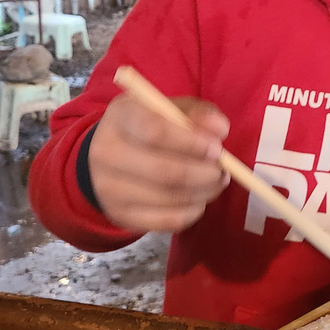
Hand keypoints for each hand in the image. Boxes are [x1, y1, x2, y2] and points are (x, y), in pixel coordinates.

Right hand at [88, 94, 229, 232]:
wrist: (111, 156)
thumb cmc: (150, 125)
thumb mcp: (171, 109)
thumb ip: (198, 113)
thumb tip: (220, 129)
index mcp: (121, 116)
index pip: (155, 131)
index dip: (192, 143)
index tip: (216, 148)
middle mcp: (106, 153)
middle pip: (164, 171)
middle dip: (204, 173)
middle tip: (223, 170)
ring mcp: (109, 189)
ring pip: (169, 198)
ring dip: (203, 192)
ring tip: (216, 182)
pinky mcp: (121, 216)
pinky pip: (166, 220)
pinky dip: (192, 212)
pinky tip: (199, 199)